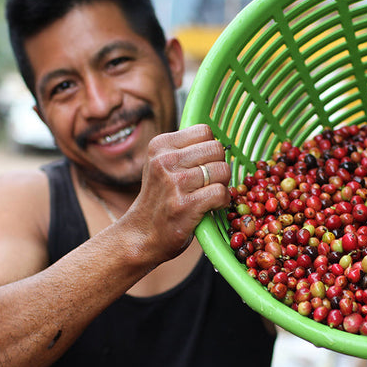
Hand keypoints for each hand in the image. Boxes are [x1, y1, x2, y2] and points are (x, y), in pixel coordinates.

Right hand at [123, 124, 230, 264]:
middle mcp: (165, 161)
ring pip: (222, 170)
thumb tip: (219, 140)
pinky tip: (212, 206)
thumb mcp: (161, 166)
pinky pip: (221, 192)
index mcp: (160, 145)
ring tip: (208, 195)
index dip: (210, 149)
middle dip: (219, 166)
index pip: (205, 131)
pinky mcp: (186, 205)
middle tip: (208, 182)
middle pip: (217, 149)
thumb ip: (184, 150)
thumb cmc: (159, 200)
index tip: (203, 164)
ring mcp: (175, 183)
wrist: (142, 235)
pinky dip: (223, 201)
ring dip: (222, 185)